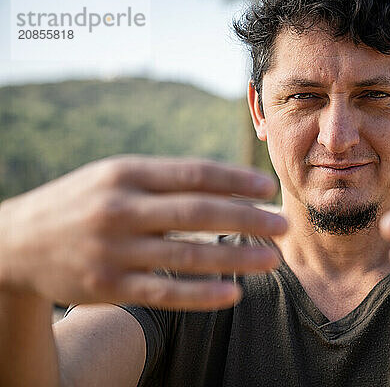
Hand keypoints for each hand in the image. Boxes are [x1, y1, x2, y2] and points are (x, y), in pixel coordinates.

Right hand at [0, 155, 286, 309]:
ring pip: (187, 256)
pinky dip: (202, 294)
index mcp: (126, 173)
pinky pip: (165, 292)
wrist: (17, 241)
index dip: (237, 180)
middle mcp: (120, 208)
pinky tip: (234, 294)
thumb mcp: (115, 176)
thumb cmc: (82, 202)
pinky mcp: (108, 286)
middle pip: (199, 213)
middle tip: (284, 224)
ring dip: (237, 259)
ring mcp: (113, 250)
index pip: (195, 173)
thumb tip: (225, 183)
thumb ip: (165, 179)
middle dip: (248, 219)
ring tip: (272, 260)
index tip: (269, 187)